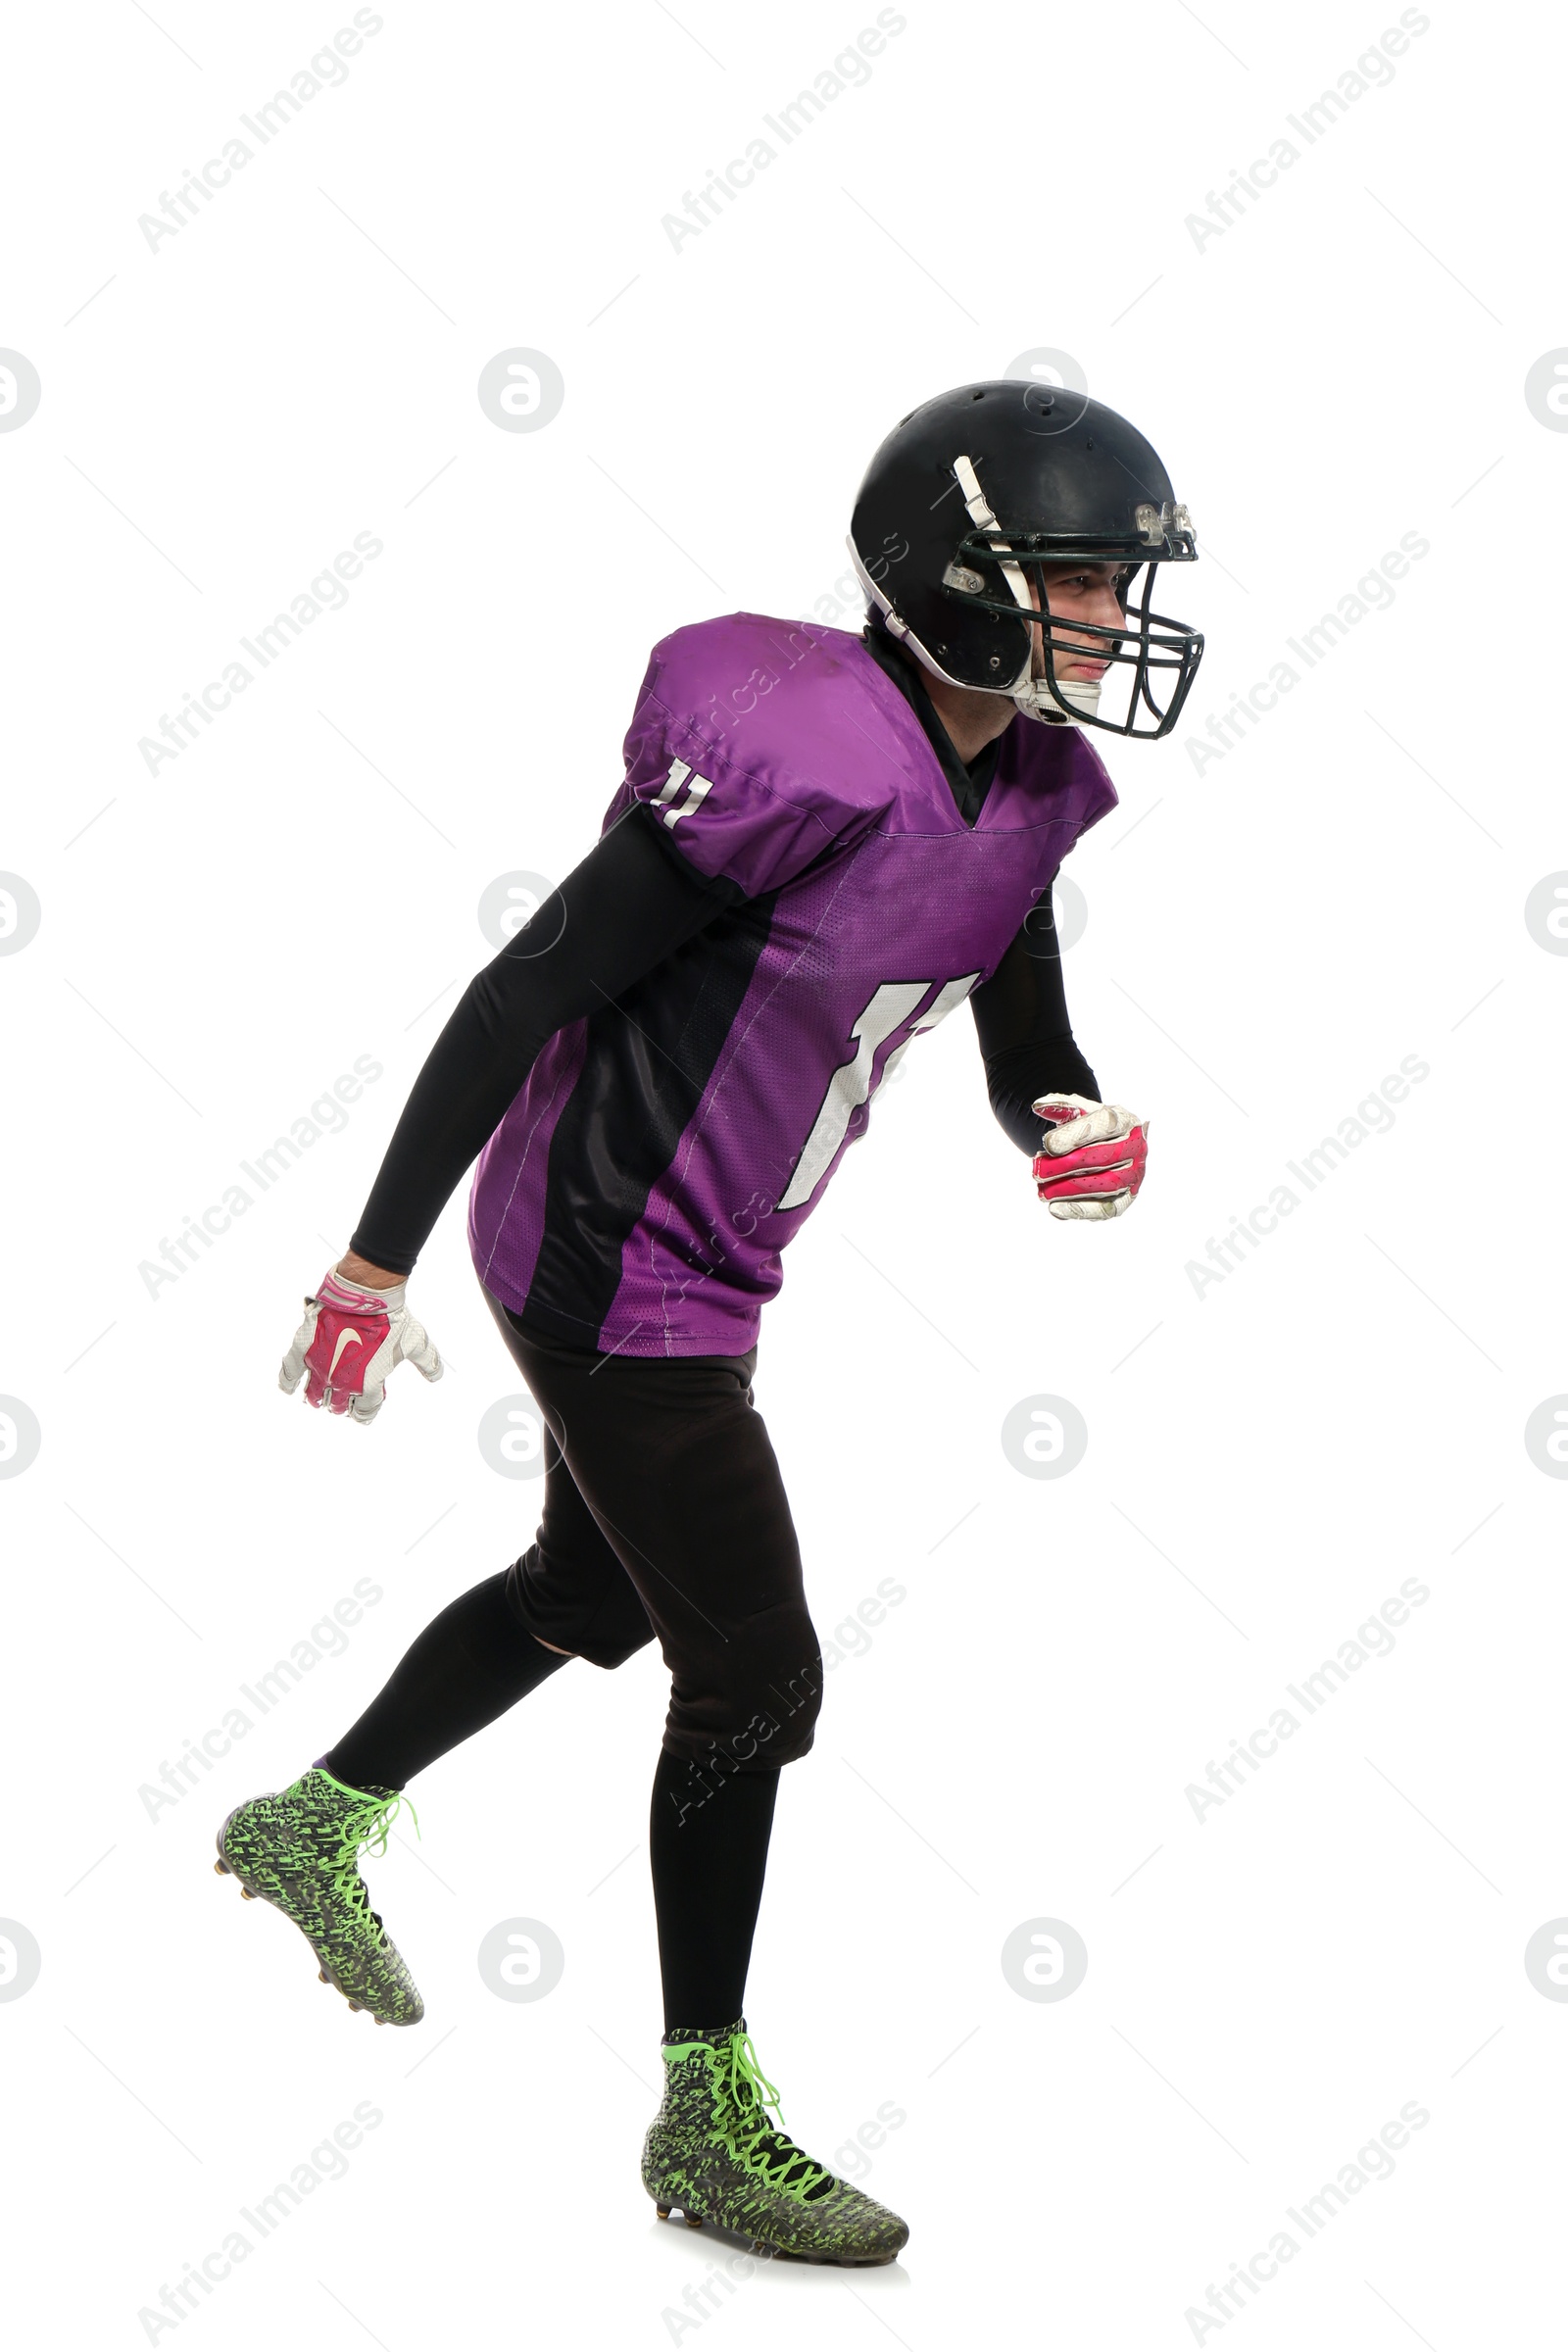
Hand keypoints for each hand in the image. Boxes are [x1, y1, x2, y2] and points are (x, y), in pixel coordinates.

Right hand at [279, 1267, 442, 1422]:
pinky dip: (287, 1382)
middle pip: (337, 1406)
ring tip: (318, 1398)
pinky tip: (288, 1388)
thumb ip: (427, 1361)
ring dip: (317, 1398)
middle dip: (340, 1405)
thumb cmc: (393, 1318)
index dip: (365, 1411)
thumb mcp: (415, 1341)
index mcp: (367, 1385)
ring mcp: (320, 1365)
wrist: (366, 1293)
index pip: (364, 1412)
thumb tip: (436, 1377)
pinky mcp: (304, 1348)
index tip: (366, 1404)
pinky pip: (289, 1372)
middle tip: (342, 1401)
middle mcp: (341, 1381)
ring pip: (313, 1394)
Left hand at [1031, 1092, 1148, 1220]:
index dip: (1076, 1135)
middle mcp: (1136, 1147)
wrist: (1105, 1146)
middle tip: (1037, 1171)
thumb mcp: (1077, 1112)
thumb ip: (1060, 1106)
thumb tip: (1039, 1106)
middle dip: (1067, 1165)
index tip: (1048, 1144)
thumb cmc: (1090, 1127)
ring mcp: (1135, 1174)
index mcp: (1126, 1120)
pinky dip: (1080, 1209)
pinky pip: (1107, 1208)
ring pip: (1106, 1184)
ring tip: (1042, 1191)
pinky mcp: (1126, 1198)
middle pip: (1105, 1157)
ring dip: (1071, 1189)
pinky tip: (1055, 1208)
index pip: (1106, 1124)